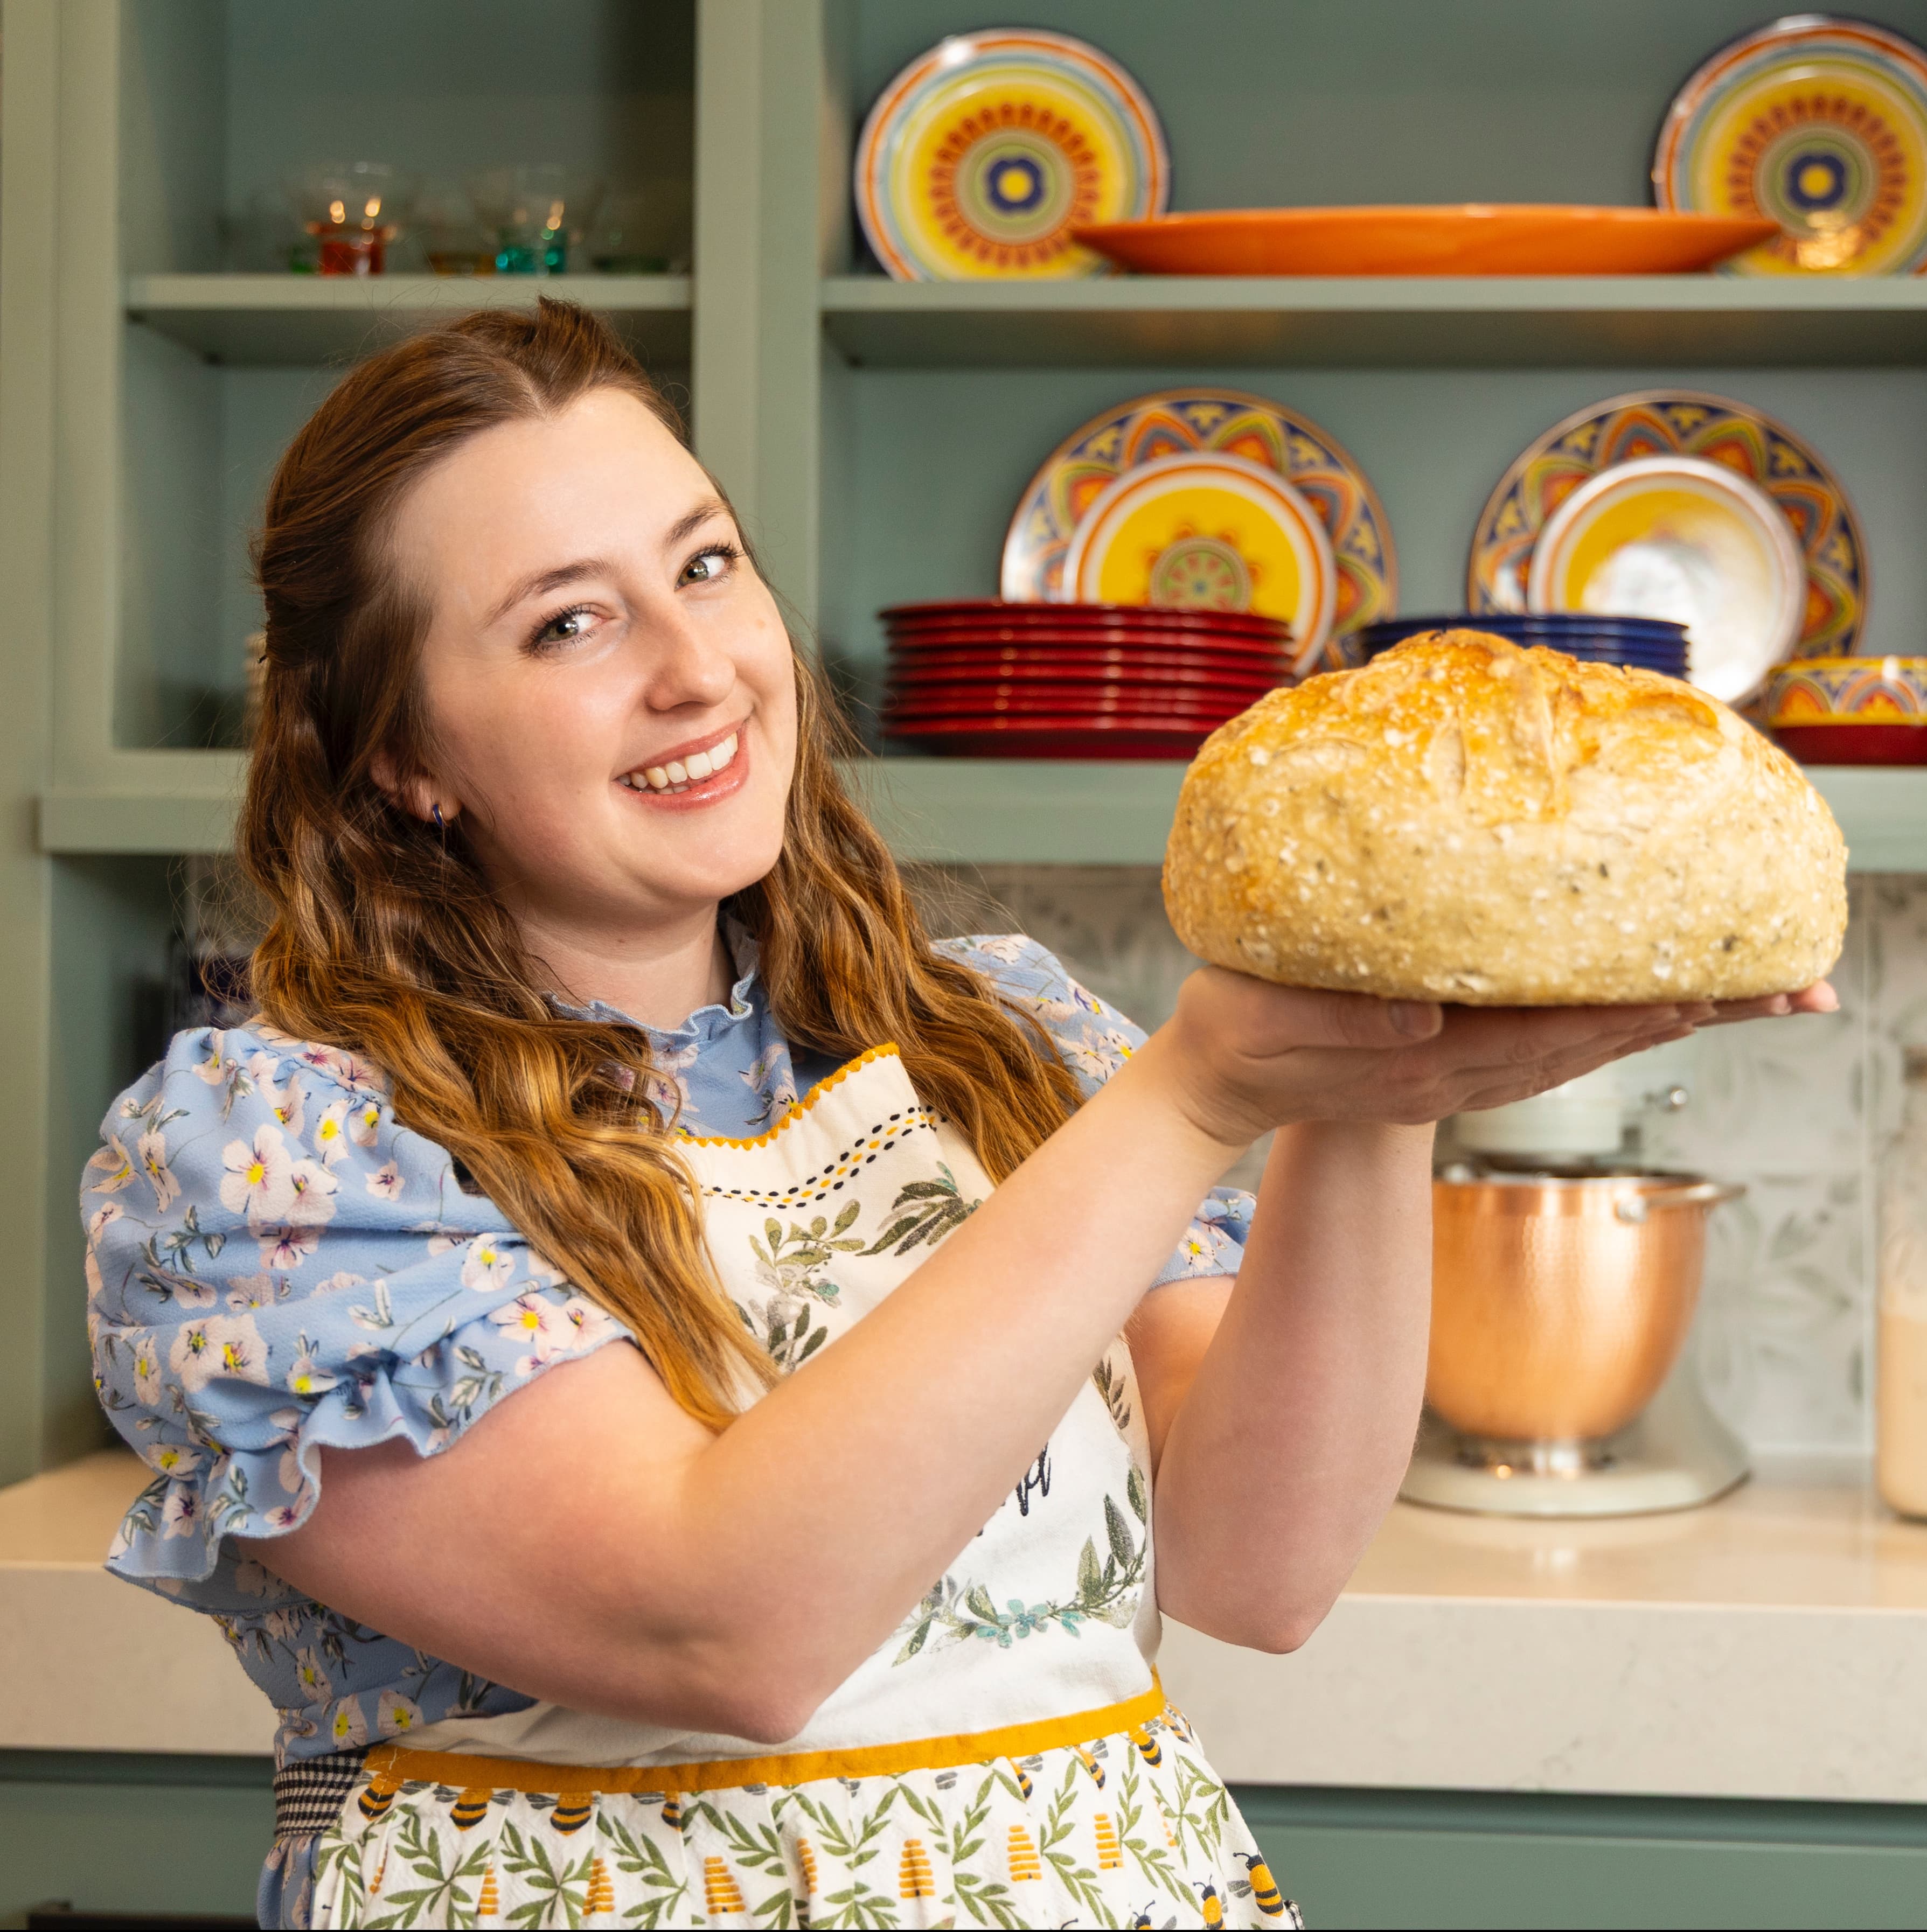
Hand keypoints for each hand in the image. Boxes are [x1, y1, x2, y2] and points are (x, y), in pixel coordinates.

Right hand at [1145, 967, 1837, 1145]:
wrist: (1219, 1084)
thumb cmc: (1233, 1036)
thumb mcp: (1267, 1021)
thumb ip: (1342, 1019)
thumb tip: (1428, 1011)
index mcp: (1426, 1063)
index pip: (1555, 1033)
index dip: (1637, 1009)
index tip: (1717, 985)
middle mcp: (1463, 1075)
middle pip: (1600, 1044)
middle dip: (1698, 1012)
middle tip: (1795, 985)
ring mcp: (1465, 1072)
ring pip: (1590, 1046)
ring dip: (1675, 1017)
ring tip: (1757, 988)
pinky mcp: (1459, 1058)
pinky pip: (1559, 1039)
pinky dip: (1620, 1021)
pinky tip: (1655, 999)